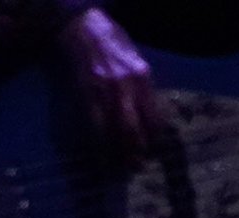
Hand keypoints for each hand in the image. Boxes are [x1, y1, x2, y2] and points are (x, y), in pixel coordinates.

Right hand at [62, 6, 165, 161]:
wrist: (84, 28)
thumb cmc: (112, 42)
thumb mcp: (135, 60)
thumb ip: (141, 86)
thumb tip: (147, 114)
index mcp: (142, 76)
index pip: (153, 116)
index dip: (152, 138)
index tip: (150, 151)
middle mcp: (126, 86)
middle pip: (135, 129)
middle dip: (136, 152)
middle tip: (136, 167)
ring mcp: (105, 92)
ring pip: (114, 132)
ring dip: (117, 153)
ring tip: (119, 167)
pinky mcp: (87, 95)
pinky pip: (95, 126)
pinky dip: (99, 143)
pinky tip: (101, 153)